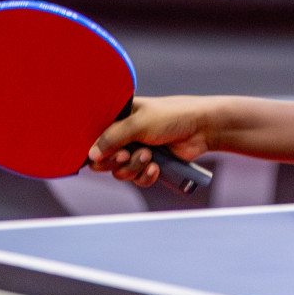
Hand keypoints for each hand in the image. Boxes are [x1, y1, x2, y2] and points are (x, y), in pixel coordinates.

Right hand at [87, 95, 214, 187]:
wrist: (202, 128)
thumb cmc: (173, 116)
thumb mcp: (138, 123)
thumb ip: (112, 137)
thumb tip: (91, 155)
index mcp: (119, 117)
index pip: (95, 137)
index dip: (97, 148)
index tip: (106, 152)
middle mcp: (125, 135)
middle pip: (104, 159)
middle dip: (116, 160)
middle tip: (128, 154)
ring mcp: (137, 150)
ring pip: (121, 171)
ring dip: (134, 167)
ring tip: (149, 155)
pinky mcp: (150, 164)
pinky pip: (137, 179)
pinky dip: (145, 176)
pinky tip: (156, 167)